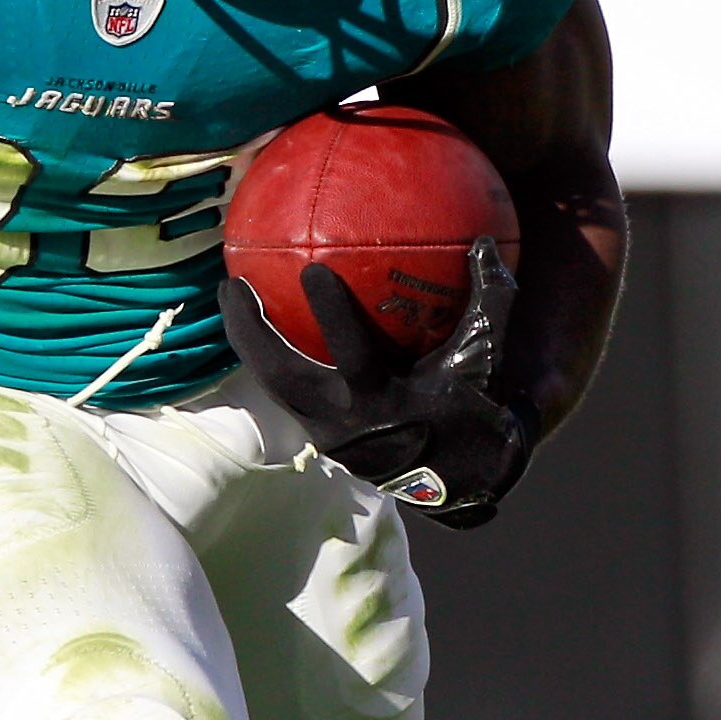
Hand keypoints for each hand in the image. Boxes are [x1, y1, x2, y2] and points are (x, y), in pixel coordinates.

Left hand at [221, 239, 534, 527]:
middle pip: (281, 376)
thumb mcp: (489, 356)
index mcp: (386, 401)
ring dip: (247, 342)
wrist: (465, 477)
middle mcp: (346, 421)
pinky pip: (282, 391)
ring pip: (272, 385)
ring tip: (230, 297)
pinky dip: (267, 356)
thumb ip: (491, 299)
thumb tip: (484, 241)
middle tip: (231, 284)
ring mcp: (326, 433)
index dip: (332, 314)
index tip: (311, 269)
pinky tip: (256, 321)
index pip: (353, 353)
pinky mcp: (318, 438)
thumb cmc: (478, 408)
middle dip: (251, 332)